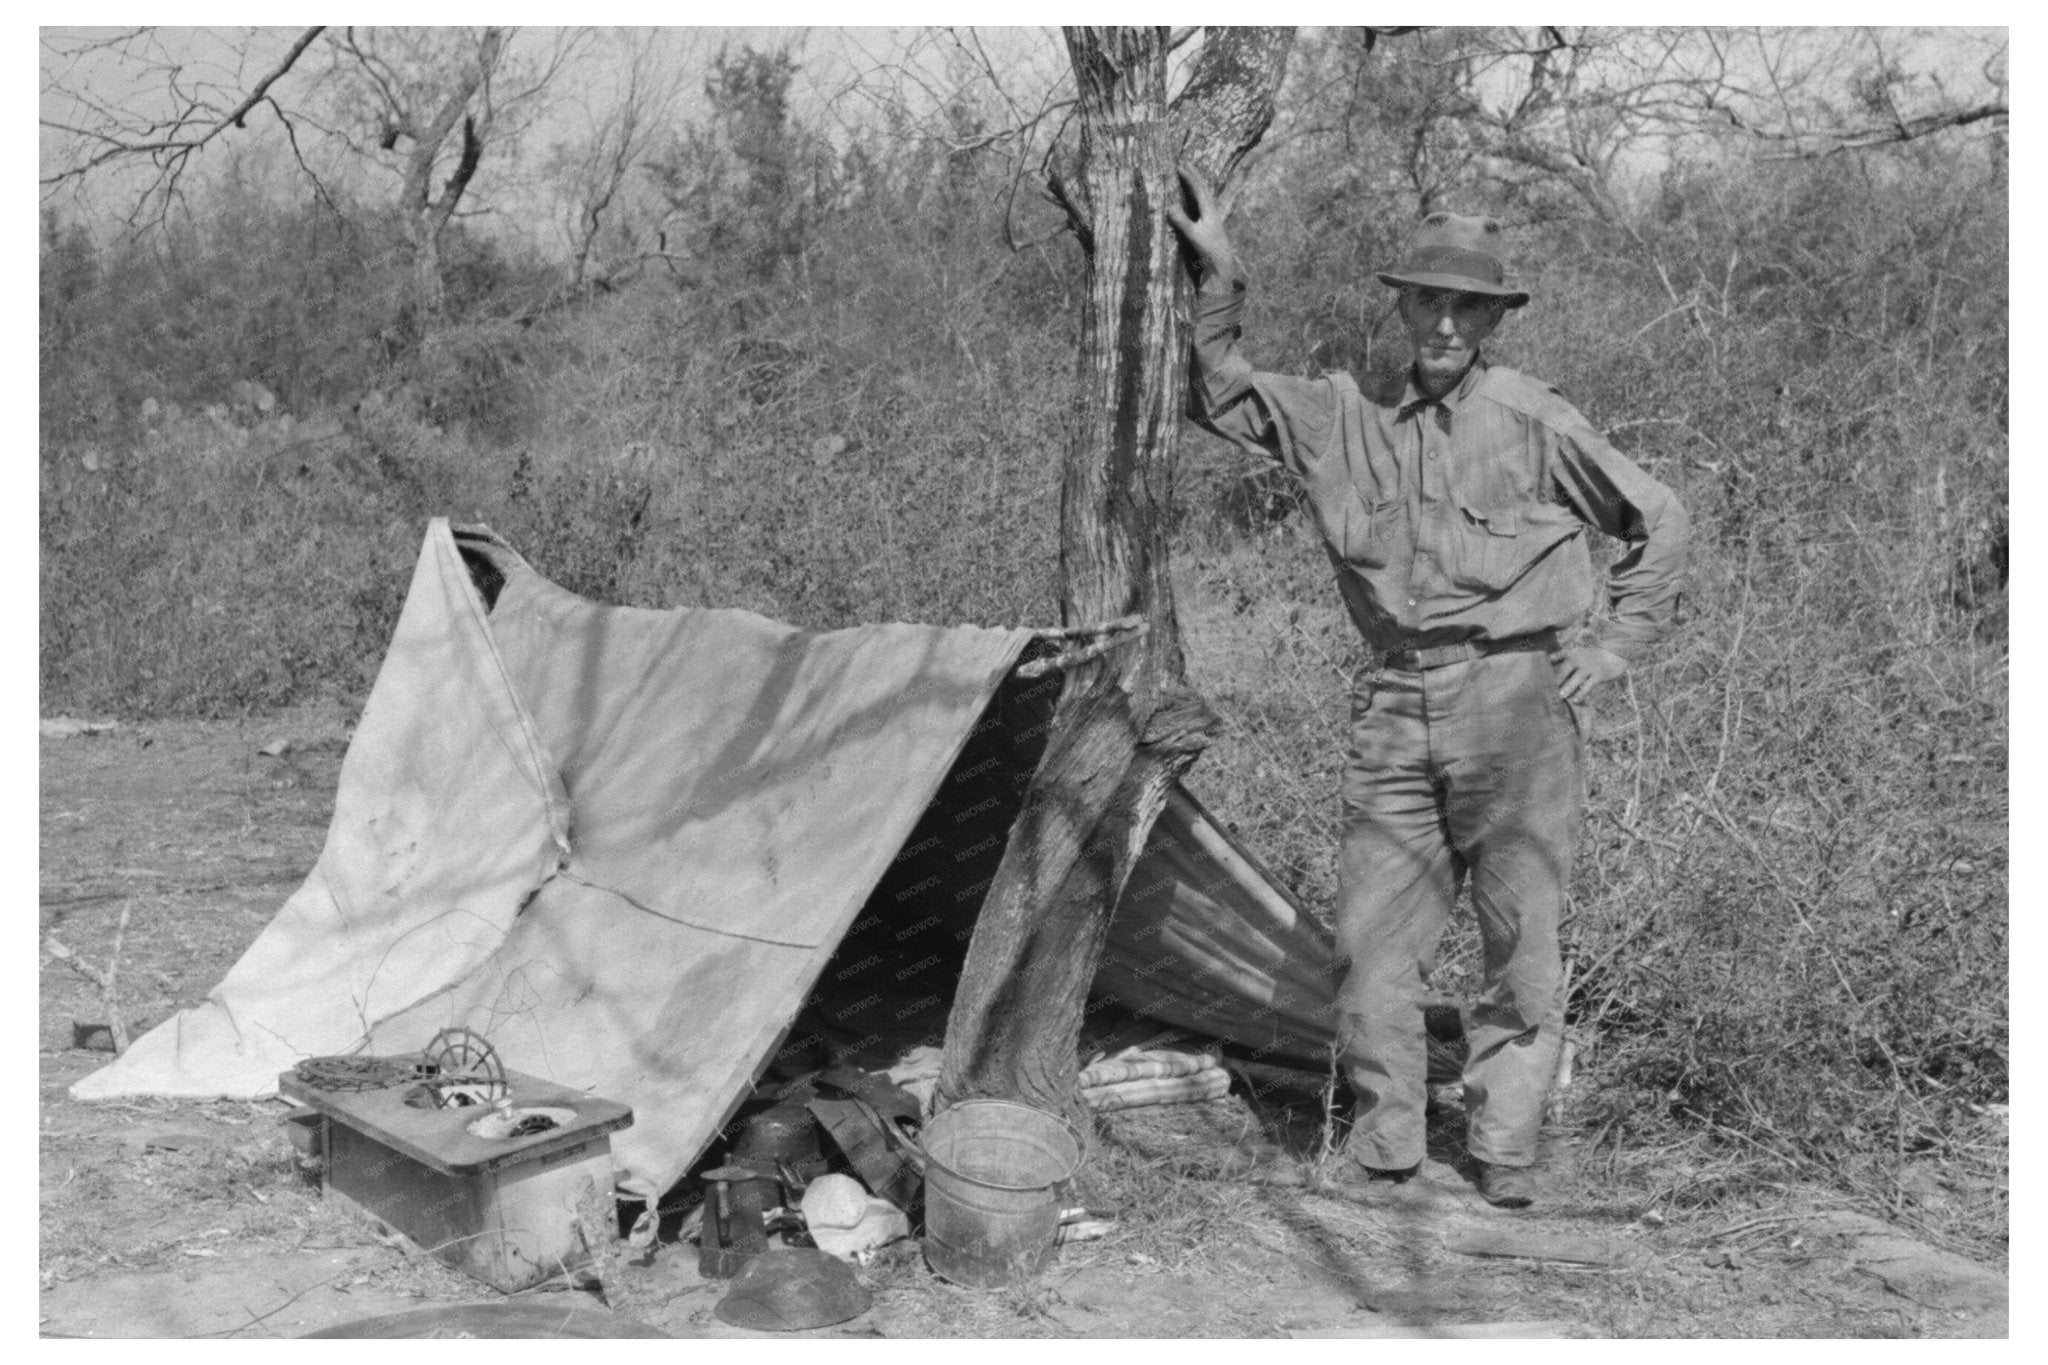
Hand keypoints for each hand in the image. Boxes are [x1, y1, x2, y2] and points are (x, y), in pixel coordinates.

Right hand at [1164, 167, 1239, 285]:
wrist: (1222, 260)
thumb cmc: (1208, 248)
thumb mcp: (1193, 235)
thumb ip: (1181, 221)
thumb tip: (1169, 206)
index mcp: (1208, 210)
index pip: (1198, 188)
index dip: (1189, 177)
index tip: (1179, 166)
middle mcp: (1212, 209)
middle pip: (1203, 187)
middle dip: (1194, 174)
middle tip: (1185, 162)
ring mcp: (1212, 214)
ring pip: (1205, 192)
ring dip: (1197, 181)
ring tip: (1190, 173)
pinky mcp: (1211, 220)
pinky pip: (1204, 200)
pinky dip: (1199, 192)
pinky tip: (1196, 194)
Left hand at [1550, 646, 1626, 703]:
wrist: (1616, 653)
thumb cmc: (1593, 655)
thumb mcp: (1577, 652)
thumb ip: (1562, 656)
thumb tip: (1546, 661)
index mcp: (1572, 653)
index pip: (1557, 659)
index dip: (1547, 669)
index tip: (1538, 679)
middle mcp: (1579, 659)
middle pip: (1565, 670)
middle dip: (1556, 681)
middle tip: (1547, 692)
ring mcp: (1590, 667)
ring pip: (1576, 679)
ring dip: (1567, 688)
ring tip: (1560, 697)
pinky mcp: (1599, 675)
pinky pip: (1588, 686)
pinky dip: (1581, 693)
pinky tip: (1575, 700)